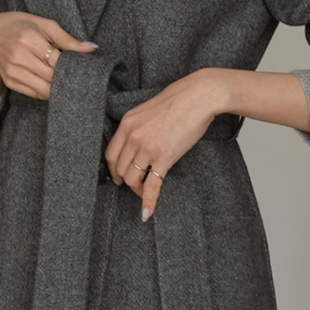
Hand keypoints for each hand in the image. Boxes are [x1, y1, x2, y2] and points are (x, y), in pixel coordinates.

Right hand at [0, 9, 94, 107]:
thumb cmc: (20, 26)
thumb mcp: (43, 24)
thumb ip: (67, 39)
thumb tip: (91, 49)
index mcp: (29, 39)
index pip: (57, 60)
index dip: (70, 67)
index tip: (81, 69)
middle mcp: (19, 57)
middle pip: (51, 77)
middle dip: (65, 80)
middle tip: (76, 79)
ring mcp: (13, 72)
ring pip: (44, 90)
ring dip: (57, 89)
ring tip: (65, 83)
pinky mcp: (10, 82)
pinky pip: (34, 94)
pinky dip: (46, 92)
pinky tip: (51, 85)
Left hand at [106, 67, 225, 223]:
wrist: (199, 96)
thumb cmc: (178, 100)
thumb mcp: (148, 110)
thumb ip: (138, 128)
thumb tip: (136, 146)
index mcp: (127, 123)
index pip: (110, 155)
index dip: (113, 170)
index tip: (119, 176)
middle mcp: (133, 136)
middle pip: (120, 170)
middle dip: (126, 181)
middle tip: (134, 185)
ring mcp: (147, 148)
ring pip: (132, 180)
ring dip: (137, 190)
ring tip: (145, 192)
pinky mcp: (163, 158)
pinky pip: (151, 186)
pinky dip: (148, 202)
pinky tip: (147, 213)